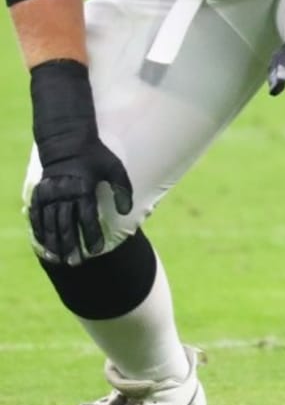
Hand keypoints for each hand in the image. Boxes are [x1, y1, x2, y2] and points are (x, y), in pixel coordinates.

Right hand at [30, 138, 132, 262]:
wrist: (67, 142)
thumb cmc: (96, 156)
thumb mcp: (114, 168)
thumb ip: (122, 190)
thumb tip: (127, 212)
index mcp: (83, 188)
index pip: (87, 218)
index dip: (92, 235)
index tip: (96, 250)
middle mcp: (64, 194)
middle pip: (67, 225)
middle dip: (71, 245)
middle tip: (76, 262)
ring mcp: (49, 195)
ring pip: (51, 224)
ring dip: (55, 243)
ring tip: (61, 259)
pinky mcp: (39, 195)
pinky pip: (37, 217)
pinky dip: (40, 232)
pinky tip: (44, 246)